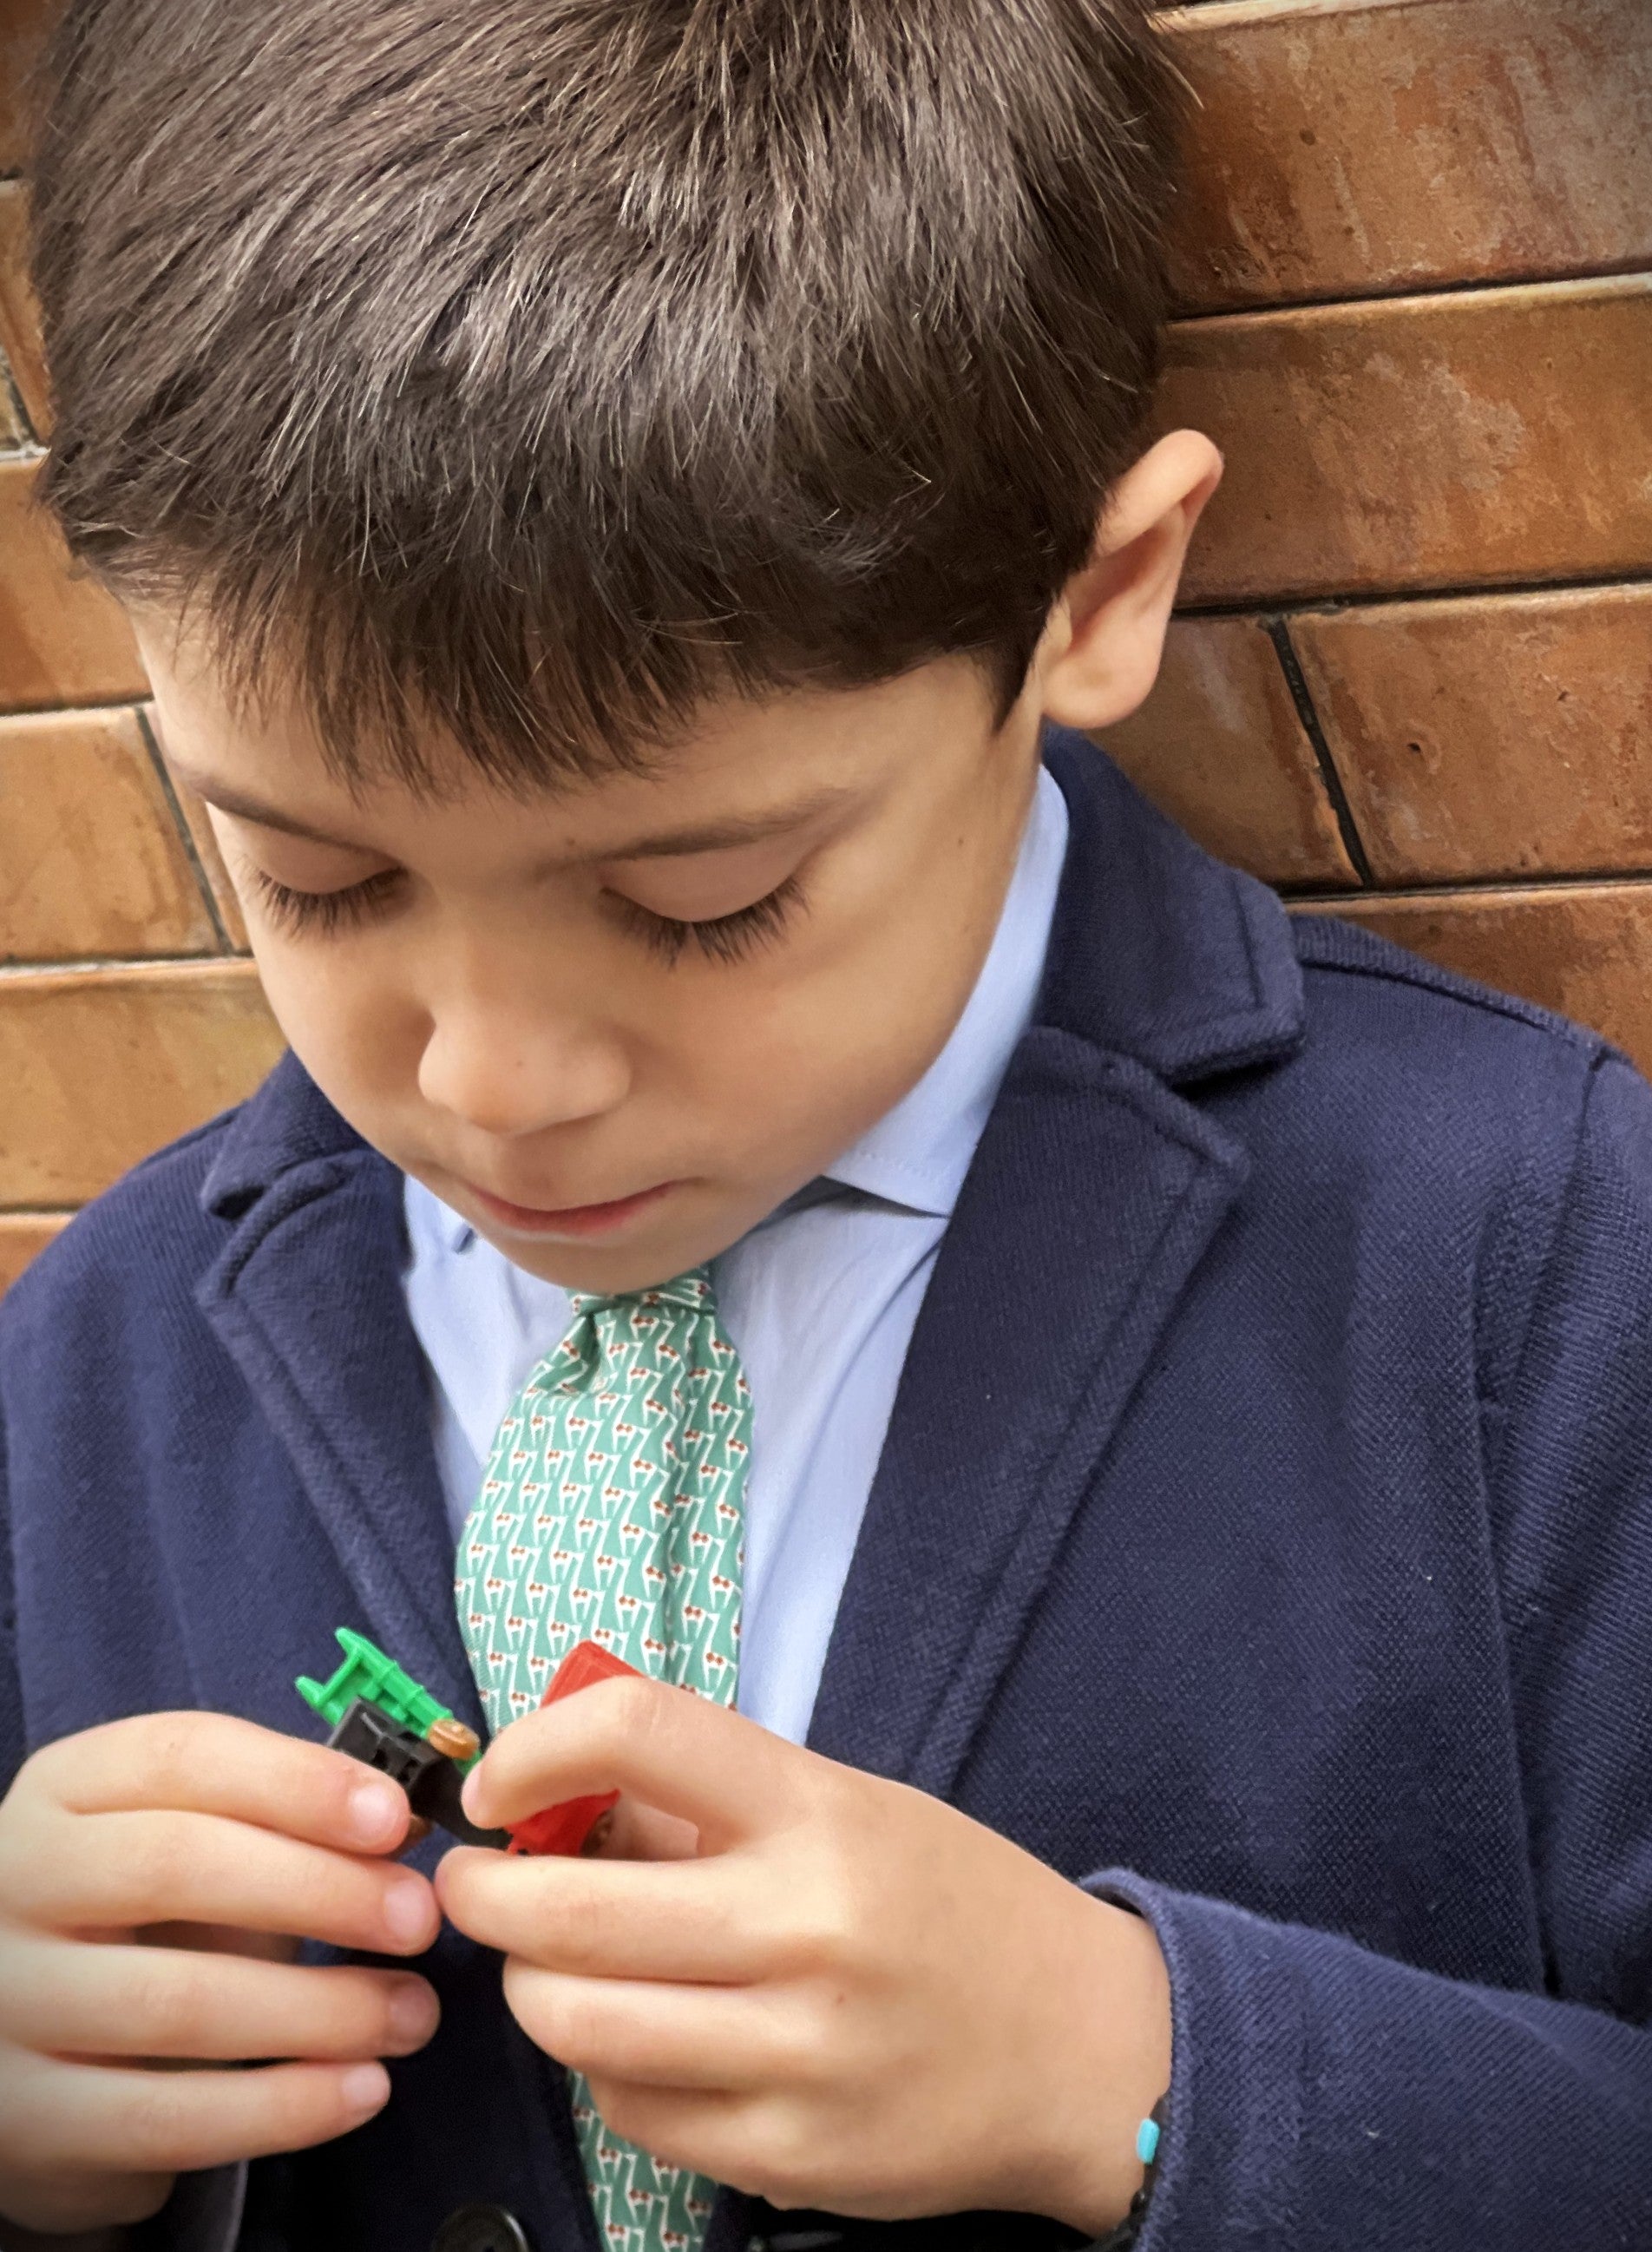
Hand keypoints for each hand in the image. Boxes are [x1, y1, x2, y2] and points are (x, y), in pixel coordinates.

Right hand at [0, 1713, 442, 2234]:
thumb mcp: (190, 1845)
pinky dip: (281, 2107)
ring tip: (411, 2014)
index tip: (394, 1817)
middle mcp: (20, 1881)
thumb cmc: (139, 1920)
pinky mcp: (27, 2121)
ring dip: (320, 2010)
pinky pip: (167, 2118)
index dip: (297, 1782)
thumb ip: (278, 1829)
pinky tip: (360, 2089)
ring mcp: (11, 2002)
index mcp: (67, 1789)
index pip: (182, 1757)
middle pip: (178, 1866)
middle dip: (320, 1890)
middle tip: (418, 1919)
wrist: (22, 2046)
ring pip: (177, 2002)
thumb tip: (399, 1834)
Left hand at [436, 1677, 1169, 2231]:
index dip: (535, 1748)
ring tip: (547, 1965)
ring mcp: (798, 2051)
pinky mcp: (789, 2155)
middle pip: (571, 1910)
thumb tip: (555, 1801)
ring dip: (531, 1988)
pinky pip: (633, 2112)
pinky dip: (606, 2071)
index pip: (640, 1732)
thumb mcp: (848, 1807)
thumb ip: (709, 1804)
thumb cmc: (952, 1905)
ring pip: (578, 2025)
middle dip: (486, 1895)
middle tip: (476, 1884)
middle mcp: (807, 1925)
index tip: (499, 1783)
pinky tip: (638, 2040)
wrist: (1087, 2048)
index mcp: (820, 1811)